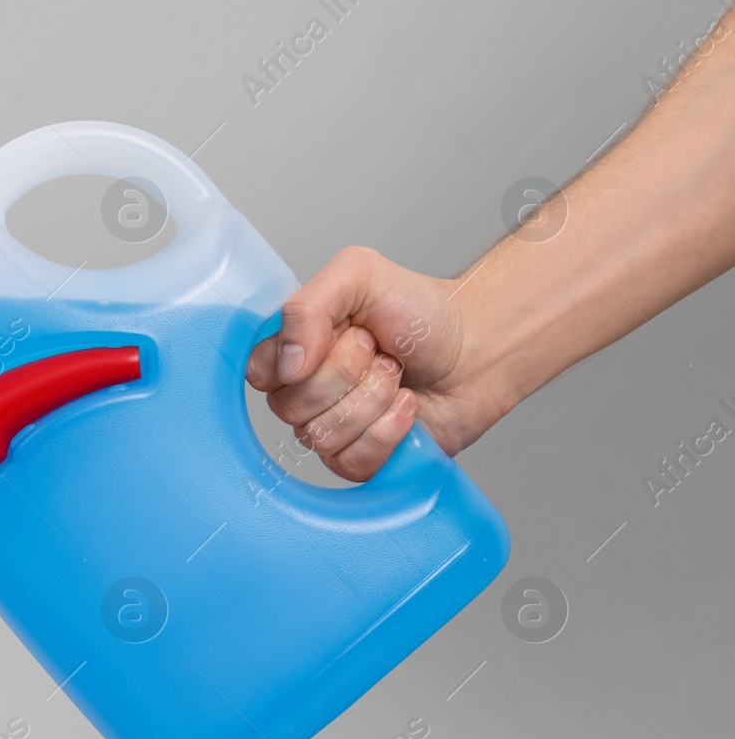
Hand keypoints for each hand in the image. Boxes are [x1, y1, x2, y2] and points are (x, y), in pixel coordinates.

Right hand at [245, 247, 511, 481]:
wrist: (477, 349)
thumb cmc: (421, 311)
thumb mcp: (360, 275)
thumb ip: (307, 306)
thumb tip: (287, 364)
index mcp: (294, 347)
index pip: (260, 372)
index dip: (299, 360)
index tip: (345, 333)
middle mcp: (304, 391)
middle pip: (289, 407)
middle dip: (348, 375)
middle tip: (380, 352)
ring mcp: (328, 428)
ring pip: (321, 436)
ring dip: (372, 401)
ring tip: (396, 377)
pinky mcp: (357, 459)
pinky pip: (349, 462)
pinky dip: (387, 432)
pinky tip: (406, 408)